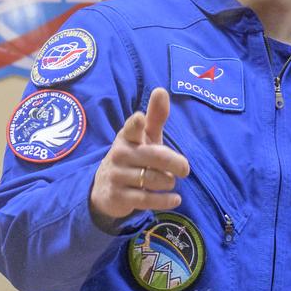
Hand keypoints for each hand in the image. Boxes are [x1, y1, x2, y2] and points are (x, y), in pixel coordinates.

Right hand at [88, 87, 190, 222]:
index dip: (136, 124)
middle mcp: (120, 154)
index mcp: (127, 137)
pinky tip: (175, 199)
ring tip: (168, 182)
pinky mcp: (119, 197)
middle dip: (175, 163)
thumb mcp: (144, 138)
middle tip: (184, 169)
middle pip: (155, 157)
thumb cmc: (133, 158)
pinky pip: (147, 199)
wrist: (105, 190)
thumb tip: (161, 90)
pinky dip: (165, 200)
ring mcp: (117, 176)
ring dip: (168, 182)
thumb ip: (156, 117)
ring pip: (154, 179)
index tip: (140, 118)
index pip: (131, 128)